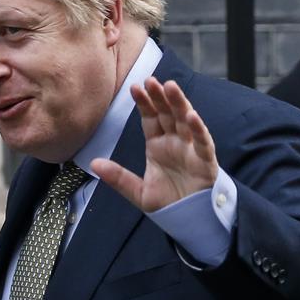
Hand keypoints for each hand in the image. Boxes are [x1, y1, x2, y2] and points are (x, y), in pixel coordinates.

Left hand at [91, 77, 218, 211]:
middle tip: (150, 80)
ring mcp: (191, 148)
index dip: (144, 103)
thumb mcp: (138, 192)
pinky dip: (198, 128)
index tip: (135, 87)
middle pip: (167, 113)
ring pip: (185, 120)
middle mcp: (174, 142)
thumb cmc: (168, 203)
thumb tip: (94, 164)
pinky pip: (202, 141)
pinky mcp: (205, 160)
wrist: (189, 219)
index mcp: (157, 145)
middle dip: (159, 97)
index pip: (150, 119)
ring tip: (170, 87)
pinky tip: (191, 116)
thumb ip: (118, 177)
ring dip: (179, 103)